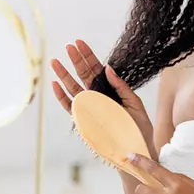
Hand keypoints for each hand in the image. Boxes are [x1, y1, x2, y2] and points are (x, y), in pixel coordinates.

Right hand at [50, 40, 157, 160]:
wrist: (137, 150)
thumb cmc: (138, 128)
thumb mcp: (135, 104)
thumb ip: (121, 87)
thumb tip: (108, 68)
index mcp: (110, 90)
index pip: (96, 69)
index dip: (88, 56)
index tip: (80, 43)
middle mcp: (98, 97)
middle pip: (83, 75)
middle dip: (76, 60)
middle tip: (69, 46)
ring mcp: (90, 108)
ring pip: (73, 88)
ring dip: (64, 75)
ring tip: (55, 62)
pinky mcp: (84, 120)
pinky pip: (70, 107)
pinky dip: (61, 97)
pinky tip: (55, 84)